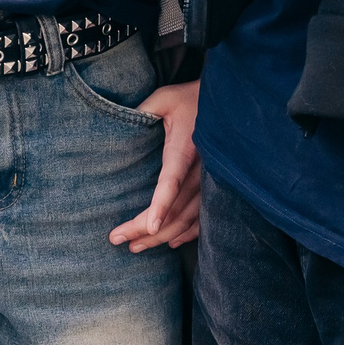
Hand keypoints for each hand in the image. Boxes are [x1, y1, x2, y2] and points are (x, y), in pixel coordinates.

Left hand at [110, 79, 200, 251]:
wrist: (227, 104)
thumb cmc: (190, 98)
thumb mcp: (164, 98)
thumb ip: (143, 109)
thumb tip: (117, 120)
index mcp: (186, 150)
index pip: (172, 182)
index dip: (162, 206)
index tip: (149, 226)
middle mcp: (201, 171)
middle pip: (175, 209)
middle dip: (146, 230)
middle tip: (118, 240)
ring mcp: (209, 183)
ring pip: (187, 219)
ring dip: (162, 236)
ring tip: (136, 247)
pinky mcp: (213, 187)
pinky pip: (203, 218)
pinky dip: (187, 233)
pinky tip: (171, 242)